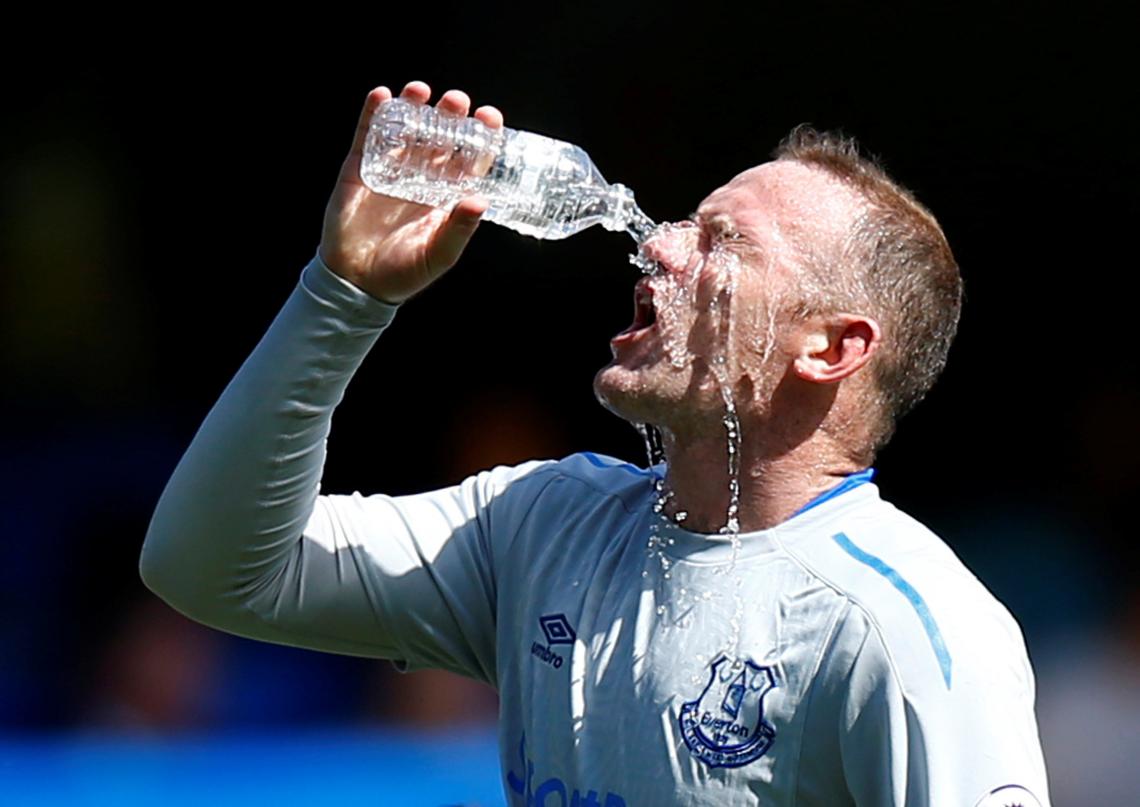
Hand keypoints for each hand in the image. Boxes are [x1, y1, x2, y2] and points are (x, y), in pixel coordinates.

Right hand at [318, 81, 503, 303]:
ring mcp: (391, 171)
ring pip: (406, 131)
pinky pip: (368, 136)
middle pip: (440, 139)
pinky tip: (382, 96)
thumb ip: (458, 229)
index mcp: (446, 196)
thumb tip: (479, 200)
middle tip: (456, 102)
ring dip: (414, 108)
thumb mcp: (437, 255)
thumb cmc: (402, 273)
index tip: (489, 117)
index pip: (469, 160)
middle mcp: (421, 178)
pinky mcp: (360, 169)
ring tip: (420, 91)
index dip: (481, 138)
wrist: (356, 281)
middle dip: (449, 117)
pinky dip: (373, 115)